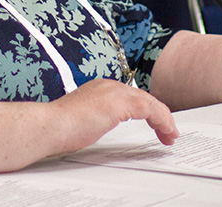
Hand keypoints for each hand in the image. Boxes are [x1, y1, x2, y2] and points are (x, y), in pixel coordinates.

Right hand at [49, 78, 179, 153]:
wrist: (50, 125)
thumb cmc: (60, 127)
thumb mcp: (85, 120)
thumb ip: (98, 119)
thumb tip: (102, 126)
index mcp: (101, 88)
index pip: (132, 97)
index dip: (147, 111)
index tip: (155, 125)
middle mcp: (110, 86)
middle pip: (144, 98)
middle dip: (160, 116)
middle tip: (169, 131)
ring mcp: (115, 92)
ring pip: (150, 102)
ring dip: (164, 120)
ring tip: (171, 134)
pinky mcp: (120, 102)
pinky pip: (150, 109)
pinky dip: (161, 120)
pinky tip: (165, 131)